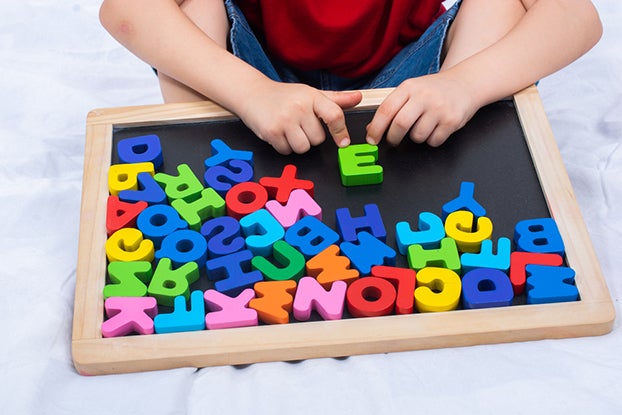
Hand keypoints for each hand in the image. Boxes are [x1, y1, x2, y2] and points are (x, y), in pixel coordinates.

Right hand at [239, 81, 361, 153]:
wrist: (252, 94)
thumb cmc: (284, 96)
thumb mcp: (310, 94)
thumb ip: (335, 100)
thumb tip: (358, 98)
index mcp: (312, 96)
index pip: (334, 116)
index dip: (341, 132)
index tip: (344, 142)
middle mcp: (299, 107)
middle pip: (318, 139)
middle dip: (310, 136)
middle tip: (299, 125)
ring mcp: (284, 120)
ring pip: (303, 148)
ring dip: (297, 144)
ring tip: (289, 130)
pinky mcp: (271, 132)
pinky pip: (287, 151)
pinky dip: (284, 146)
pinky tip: (278, 133)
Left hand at [365, 73, 477, 146]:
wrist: (465, 83)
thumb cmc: (433, 90)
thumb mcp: (411, 91)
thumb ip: (392, 108)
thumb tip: (371, 129)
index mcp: (409, 87)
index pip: (386, 109)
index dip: (376, 128)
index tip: (371, 140)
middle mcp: (424, 96)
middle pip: (400, 124)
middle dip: (393, 138)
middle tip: (393, 140)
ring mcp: (439, 108)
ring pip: (417, 136)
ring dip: (416, 138)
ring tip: (422, 126)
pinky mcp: (452, 120)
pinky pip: (433, 141)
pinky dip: (431, 139)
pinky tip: (436, 128)